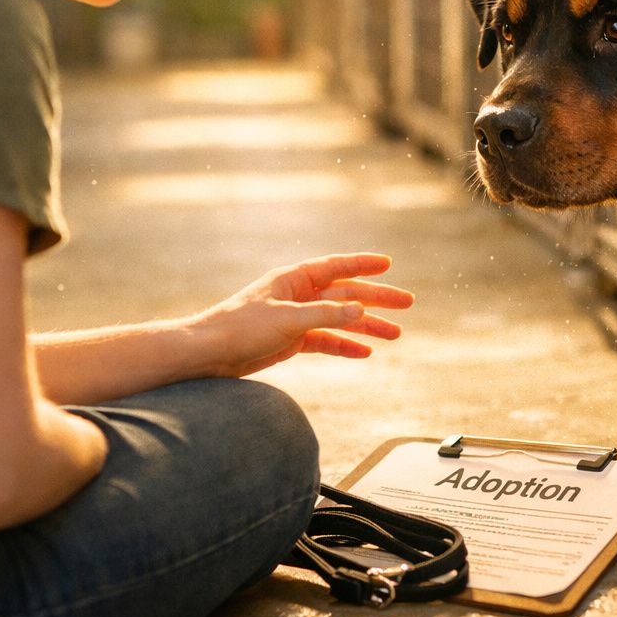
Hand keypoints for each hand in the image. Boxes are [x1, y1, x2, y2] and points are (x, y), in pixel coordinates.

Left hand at [195, 253, 413, 376]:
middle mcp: (298, 294)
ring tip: (396, 334)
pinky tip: (365, 352)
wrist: (208, 354)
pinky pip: (326, 340)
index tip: (388, 262)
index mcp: (295, 278)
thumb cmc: (242, 328)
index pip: (337, 266)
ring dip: (367, 326)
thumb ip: (327, 315)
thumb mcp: (288, 319)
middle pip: (346, 294)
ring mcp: (296, 318)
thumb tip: (361, 309)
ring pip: (340, 319)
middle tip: (407, 303)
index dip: (363, 264)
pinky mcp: (291, 340)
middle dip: (377, 299)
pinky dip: (345, 345)